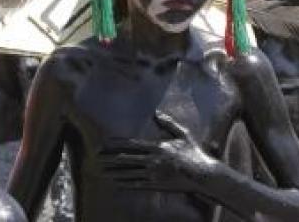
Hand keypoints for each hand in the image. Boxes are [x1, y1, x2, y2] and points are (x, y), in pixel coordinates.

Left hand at [98, 112, 217, 192]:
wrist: (202, 174)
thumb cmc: (193, 153)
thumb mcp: (183, 135)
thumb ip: (169, 123)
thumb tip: (157, 113)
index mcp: (157, 147)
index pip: (132, 144)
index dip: (116, 144)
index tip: (104, 143)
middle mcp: (153, 160)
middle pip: (126, 159)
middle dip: (109, 158)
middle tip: (96, 157)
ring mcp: (153, 174)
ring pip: (128, 172)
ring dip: (113, 171)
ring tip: (101, 171)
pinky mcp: (156, 185)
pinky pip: (136, 184)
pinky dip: (124, 183)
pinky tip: (116, 182)